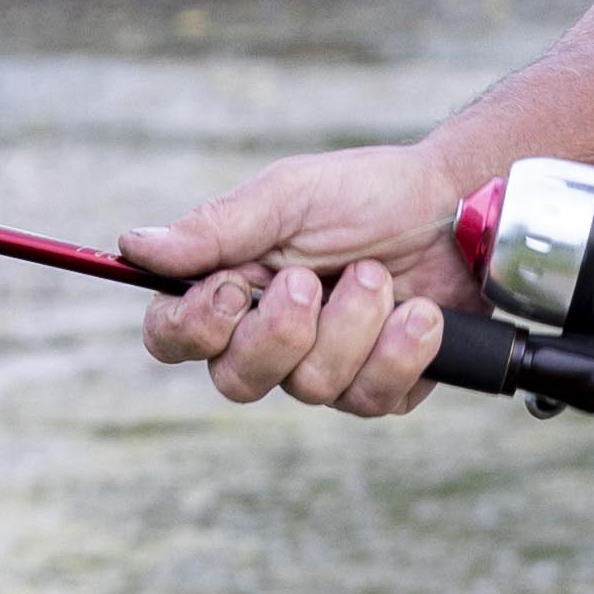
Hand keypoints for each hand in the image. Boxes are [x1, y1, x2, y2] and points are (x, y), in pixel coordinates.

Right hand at [127, 136, 469, 414]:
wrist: (458, 207)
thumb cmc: (367, 194)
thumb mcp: (288, 196)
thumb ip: (217, 228)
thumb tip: (135, 243)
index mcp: (232, 289)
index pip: (171, 337)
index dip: (190, 330)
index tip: (230, 292)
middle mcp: (270, 339)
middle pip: (236, 381)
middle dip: (282, 331)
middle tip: (314, 278)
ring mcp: (326, 369)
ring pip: (312, 387)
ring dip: (354, 323)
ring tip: (379, 275)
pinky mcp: (381, 388)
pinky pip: (372, 399)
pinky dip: (400, 349)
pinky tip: (420, 313)